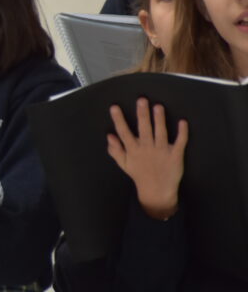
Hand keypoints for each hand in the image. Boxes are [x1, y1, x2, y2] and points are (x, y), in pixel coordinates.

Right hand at [107, 98, 187, 219]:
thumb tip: (109, 136)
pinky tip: (183, 122)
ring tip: (158, 106)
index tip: (115, 108)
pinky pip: (180, 142)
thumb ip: (116, 150)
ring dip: (159, 119)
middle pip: (144, 129)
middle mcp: (147, 149)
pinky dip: (182, 133)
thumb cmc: (140, 175)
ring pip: (161, 132)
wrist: (157, 191)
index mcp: (133, 150)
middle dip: (142, 114)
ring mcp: (162, 151)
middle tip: (142, 100)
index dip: (119, 120)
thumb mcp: (124, 164)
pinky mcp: (176, 155)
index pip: (124, 132)